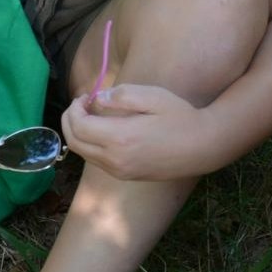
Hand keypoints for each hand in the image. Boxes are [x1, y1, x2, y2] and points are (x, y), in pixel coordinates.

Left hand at [61, 83, 216, 180]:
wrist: (203, 147)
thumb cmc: (179, 117)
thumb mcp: (152, 96)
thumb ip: (121, 96)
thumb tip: (97, 99)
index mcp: (119, 137)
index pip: (79, 125)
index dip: (75, 108)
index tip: (85, 96)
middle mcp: (115, 159)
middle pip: (74, 142)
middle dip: (69, 120)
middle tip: (79, 104)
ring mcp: (120, 171)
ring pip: (83, 154)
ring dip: (77, 133)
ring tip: (89, 114)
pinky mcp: (126, 175)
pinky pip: (96, 161)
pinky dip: (89, 145)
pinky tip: (101, 130)